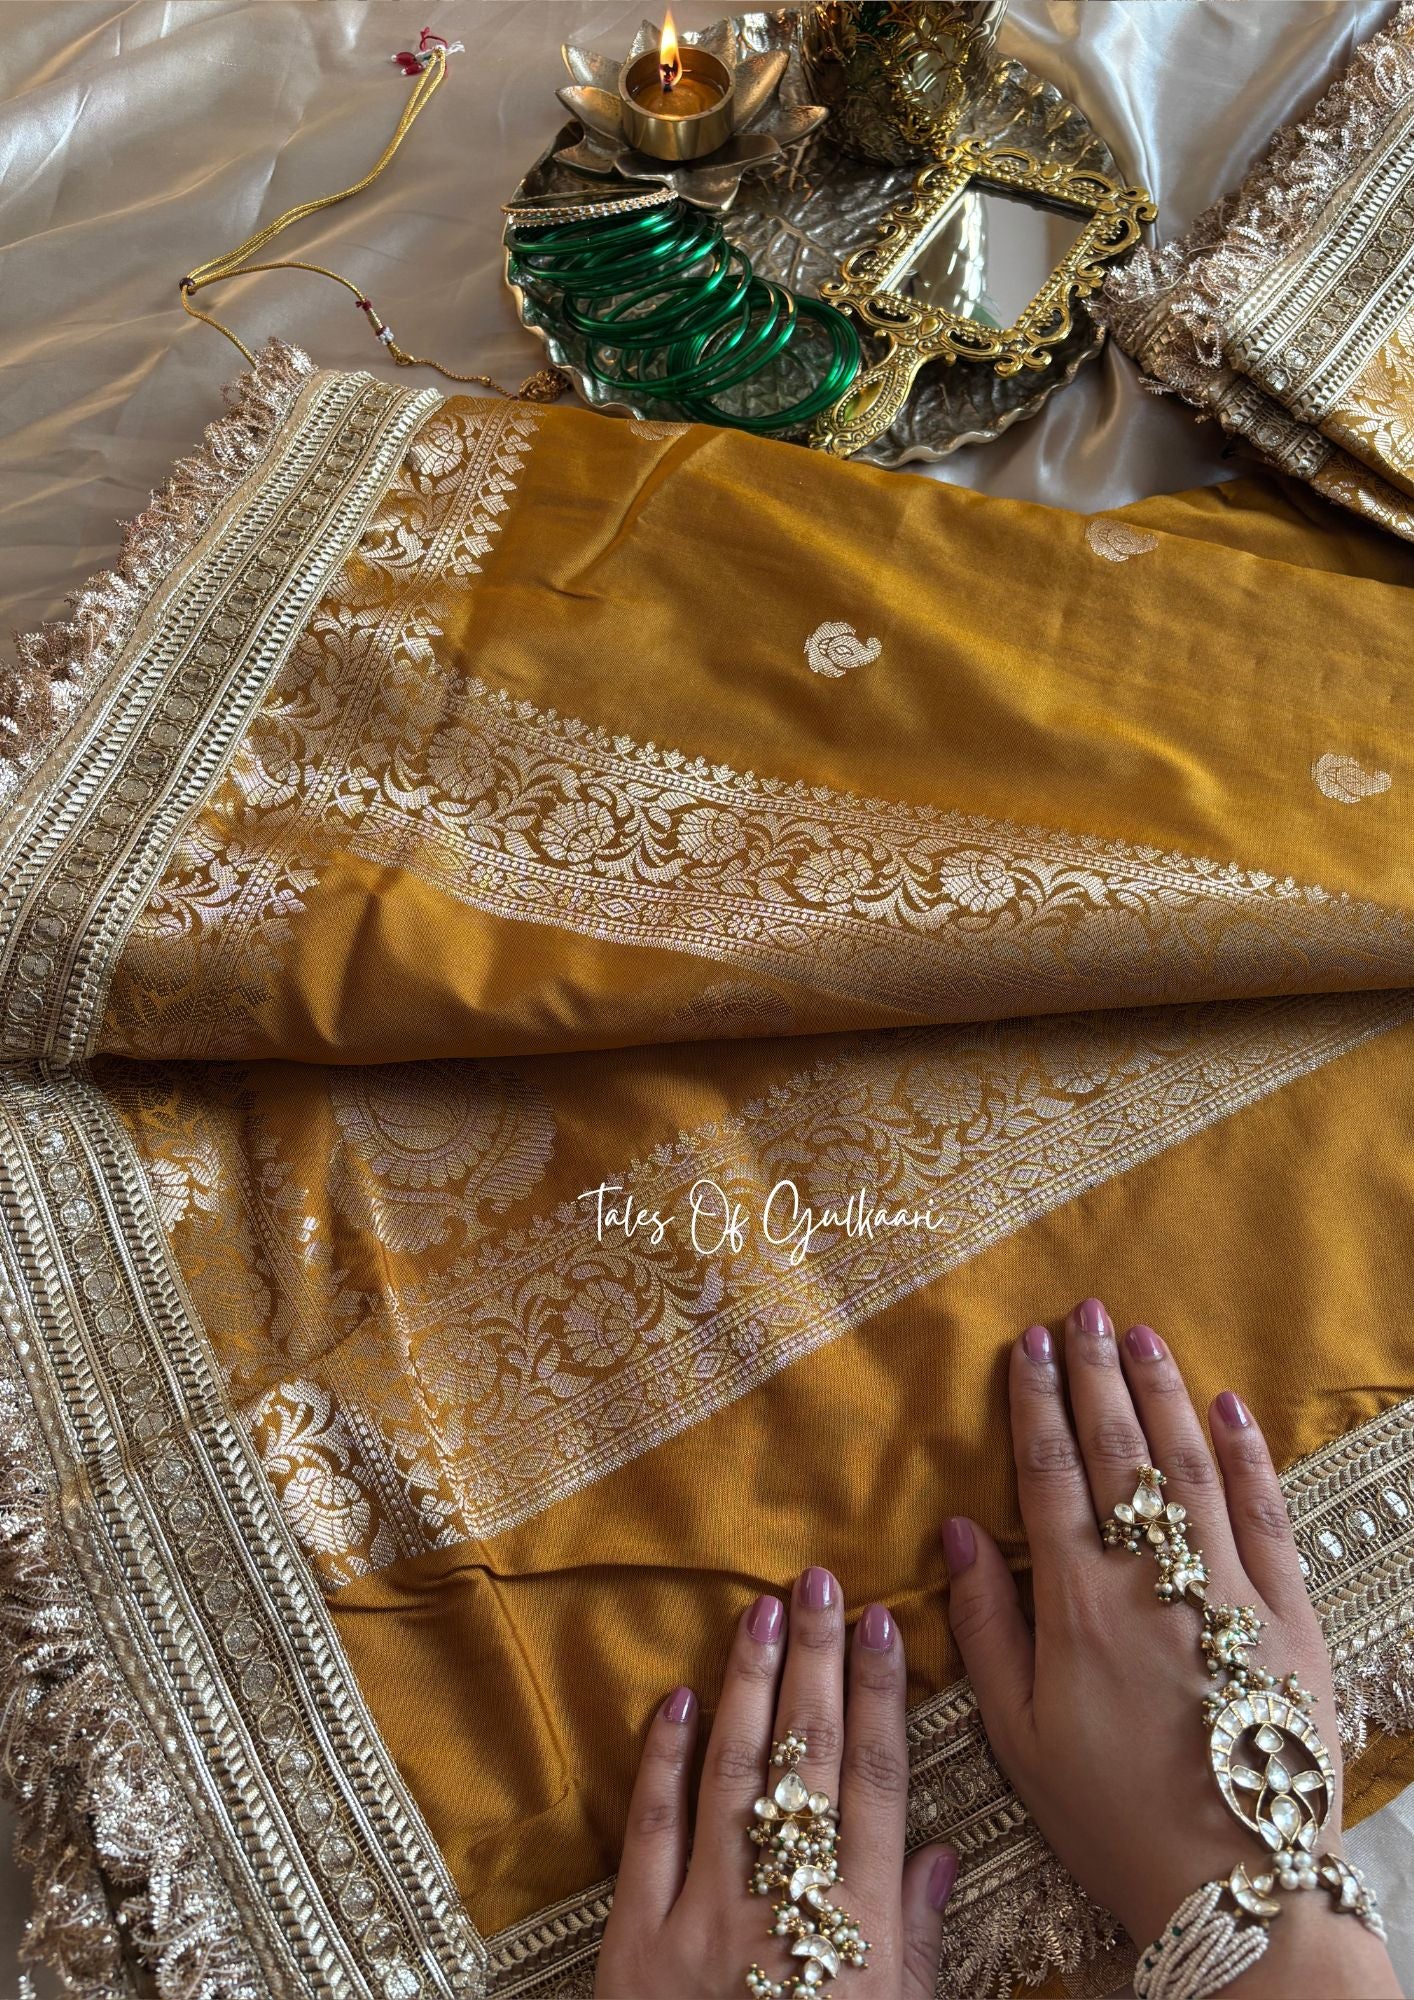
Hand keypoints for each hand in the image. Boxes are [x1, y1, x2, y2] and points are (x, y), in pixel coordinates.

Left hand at [595, 1569, 957, 1998]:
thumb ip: (914, 1946)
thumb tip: (936, 1853)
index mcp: (857, 1939)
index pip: (875, 1790)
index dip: (881, 1700)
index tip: (885, 1623)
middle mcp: (783, 1915)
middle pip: (805, 1764)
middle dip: (815, 1664)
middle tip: (818, 1580)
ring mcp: (702, 1924)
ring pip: (730, 1778)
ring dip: (748, 1687)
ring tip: (761, 1611)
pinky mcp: (634, 1948)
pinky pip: (650, 1834)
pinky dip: (662, 1761)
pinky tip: (675, 1698)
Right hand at [942, 1300, 1401, 1996]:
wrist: (1235, 1883)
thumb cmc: (1110, 1816)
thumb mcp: (1019, 1735)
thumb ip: (986, 1627)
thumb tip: (957, 1532)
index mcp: (1076, 1602)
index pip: (1050, 1473)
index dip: (1037, 1402)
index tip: (1027, 1344)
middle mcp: (1149, 1577)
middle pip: (1117, 1452)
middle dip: (1097, 1375)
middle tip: (1085, 1311)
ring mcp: (1225, 1588)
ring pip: (1187, 1466)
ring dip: (1162, 1394)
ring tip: (1142, 1336)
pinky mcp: (1288, 1614)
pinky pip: (1265, 1515)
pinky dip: (1246, 1457)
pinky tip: (1227, 1409)